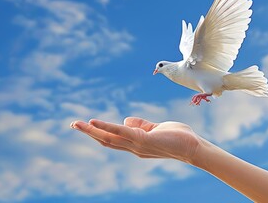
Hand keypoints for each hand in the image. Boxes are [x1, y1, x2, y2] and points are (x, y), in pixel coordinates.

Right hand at [71, 117, 200, 162]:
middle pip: (106, 141)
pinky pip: (123, 133)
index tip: (85, 125)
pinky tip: (95, 122)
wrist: (194, 147)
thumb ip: (140, 125)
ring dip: (92, 131)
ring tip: (78, 124)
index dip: (97, 133)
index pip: (112, 139)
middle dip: (89, 133)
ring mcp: (138, 145)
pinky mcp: (145, 140)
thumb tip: (125, 120)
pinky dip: (107, 127)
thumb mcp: (155, 128)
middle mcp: (133, 147)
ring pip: (110, 138)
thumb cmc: (177, 137)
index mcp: (135, 144)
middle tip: (73, 124)